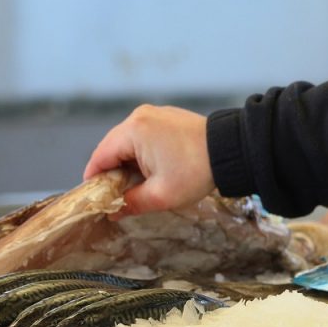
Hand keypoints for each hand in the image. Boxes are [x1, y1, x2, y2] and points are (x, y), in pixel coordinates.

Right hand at [83, 105, 214, 214]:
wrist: (232, 150)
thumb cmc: (198, 170)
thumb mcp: (161, 195)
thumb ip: (132, 203)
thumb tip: (113, 212)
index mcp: (133, 131)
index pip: (100, 157)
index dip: (95, 180)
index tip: (96, 198)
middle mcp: (140, 116)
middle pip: (112, 148)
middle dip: (113, 172)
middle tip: (118, 196)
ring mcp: (154, 114)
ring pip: (128, 142)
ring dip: (129, 163)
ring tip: (139, 185)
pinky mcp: (167, 117)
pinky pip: (144, 136)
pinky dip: (143, 153)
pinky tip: (153, 170)